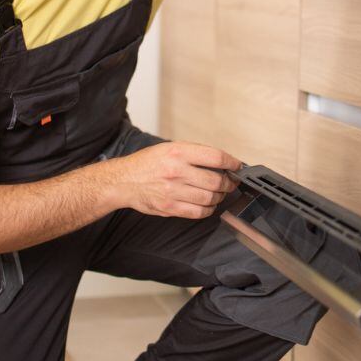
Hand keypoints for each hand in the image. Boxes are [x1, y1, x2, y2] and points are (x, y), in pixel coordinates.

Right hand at [99, 142, 241, 218]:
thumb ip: (194, 154)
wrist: (123, 181)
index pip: (215, 157)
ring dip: (219, 197)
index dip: (232, 163)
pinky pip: (198, 212)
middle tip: (230, 182)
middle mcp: (176, 171)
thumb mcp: (169, 148)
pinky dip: (208, 209)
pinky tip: (207, 204)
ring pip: (210, 198)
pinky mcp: (170, 208)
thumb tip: (220, 161)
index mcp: (178, 153)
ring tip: (218, 193)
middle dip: (228, 183)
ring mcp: (173, 191)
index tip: (237, 166)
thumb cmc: (146, 164)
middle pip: (216, 180)